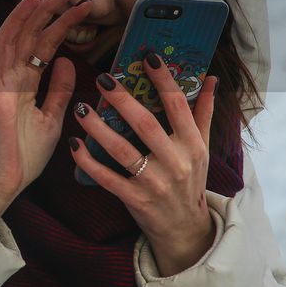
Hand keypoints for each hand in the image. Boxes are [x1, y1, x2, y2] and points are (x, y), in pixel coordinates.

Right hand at [0, 0, 93, 225]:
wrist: (7, 182)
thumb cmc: (25, 155)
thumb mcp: (53, 117)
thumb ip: (58, 90)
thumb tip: (65, 60)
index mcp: (26, 83)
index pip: (44, 44)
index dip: (61, 22)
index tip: (81, 4)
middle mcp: (11, 79)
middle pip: (28, 36)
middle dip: (46, 10)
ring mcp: (0, 87)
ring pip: (8, 43)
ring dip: (22, 18)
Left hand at [69, 55, 218, 274]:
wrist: (186, 229)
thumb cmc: (191, 181)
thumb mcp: (202, 148)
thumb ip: (204, 113)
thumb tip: (211, 79)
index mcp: (192, 145)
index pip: (178, 105)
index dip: (164, 80)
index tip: (148, 57)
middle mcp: (175, 162)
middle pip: (146, 125)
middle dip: (123, 99)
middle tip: (103, 78)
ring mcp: (154, 182)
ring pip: (122, 150)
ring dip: (98, 128)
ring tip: (81, 107)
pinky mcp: (135, 199)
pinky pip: (107, 178)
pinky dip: (89, 162)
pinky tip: (74, 144)